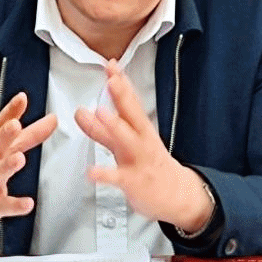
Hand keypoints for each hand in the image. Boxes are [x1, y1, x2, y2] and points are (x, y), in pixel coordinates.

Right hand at [0, 92, 56, 252]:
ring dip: (7, 165)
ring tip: (19, 159)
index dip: (10, 111)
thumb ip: (26, 135)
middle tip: (15, 124)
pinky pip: (3, 205)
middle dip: (4, 135)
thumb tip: (51, 119)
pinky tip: (28, 204)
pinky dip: (15, 205)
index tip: (21, 98)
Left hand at [74, 61, 214, 232]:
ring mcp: (139, 160)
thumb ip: (102, 129)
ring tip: (99, 113)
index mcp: (140, 129)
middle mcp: (141, 141)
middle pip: (132, 115)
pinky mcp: (134, 181)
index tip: (111, 65)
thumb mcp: (128, 144)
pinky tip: (92, 171)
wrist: (178, 196)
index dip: (121, 82)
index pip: (130, 101)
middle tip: (112, 80)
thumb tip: (83, 111)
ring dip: (114, 126)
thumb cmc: (150, 166)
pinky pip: (118, 177)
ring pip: (126, 141)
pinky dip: (105, 174)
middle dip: (122, 96)